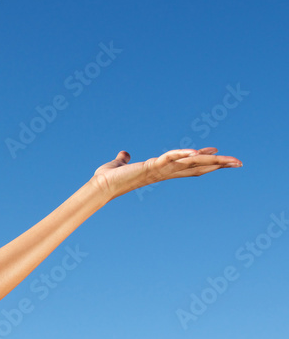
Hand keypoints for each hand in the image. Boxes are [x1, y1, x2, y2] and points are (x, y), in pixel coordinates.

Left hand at [90, 147, 241, 201]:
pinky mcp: (151, 167)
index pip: (187, 166)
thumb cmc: (109, 177)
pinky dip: (182, 154)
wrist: (99, 185)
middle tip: (240, 162)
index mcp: (161, 170)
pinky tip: (195, 152)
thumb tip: (124, 153)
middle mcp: (164, 172)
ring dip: (211, 160)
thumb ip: (124, 159)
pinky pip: (170, 159)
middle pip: (197, 167)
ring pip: (191, 164)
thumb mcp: (120, 164)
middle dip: (218, 164)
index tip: (219, 155)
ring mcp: (160, 170)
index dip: (204, 161)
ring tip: (231, 159)